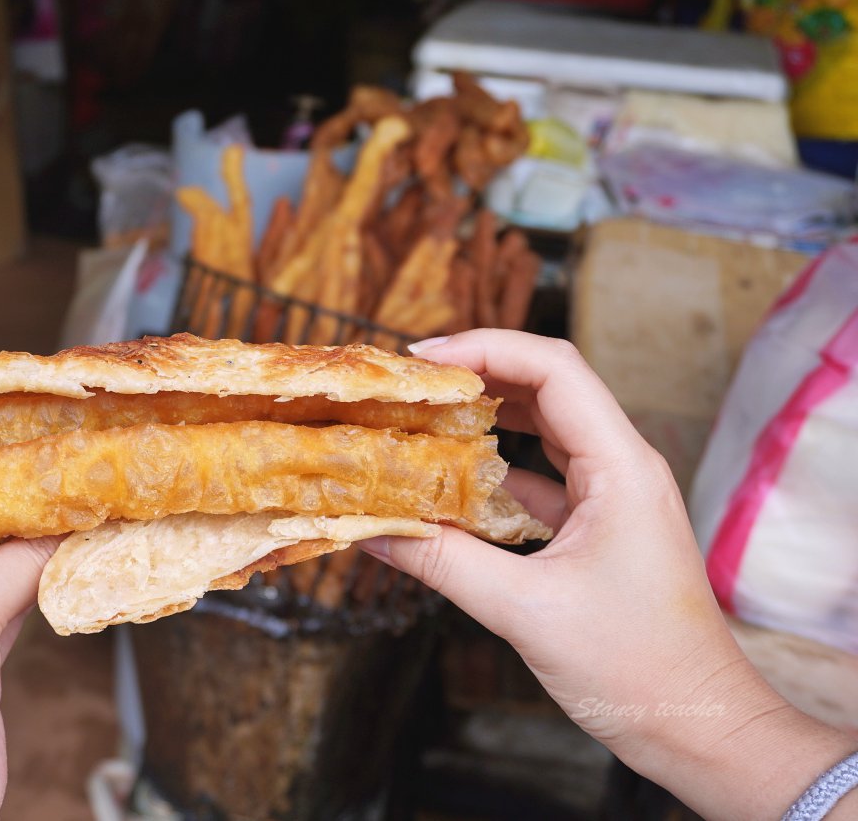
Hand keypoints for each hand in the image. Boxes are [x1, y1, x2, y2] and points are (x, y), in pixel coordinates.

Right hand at [362, 330, 854, 819]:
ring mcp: (615, 497)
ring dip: (487, 420)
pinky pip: (543, 478)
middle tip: (411, 384)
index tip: (422, 360)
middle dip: (478, 375)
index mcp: (621, 467)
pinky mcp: (602, 528)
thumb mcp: (525, 612)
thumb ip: (444, 564)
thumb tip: (374, 532)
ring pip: (545, 431)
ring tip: (423, 421)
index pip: (553, 368)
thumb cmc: (637, 669)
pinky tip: (451, 486)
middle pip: (547, 387)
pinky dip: (496, 474)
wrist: (698, 725)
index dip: (485, 349)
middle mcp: (623, 468)